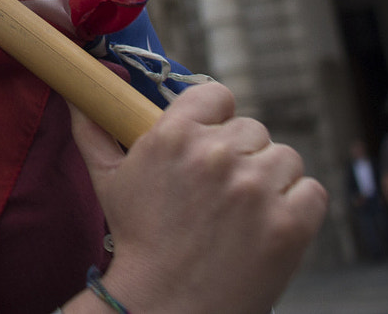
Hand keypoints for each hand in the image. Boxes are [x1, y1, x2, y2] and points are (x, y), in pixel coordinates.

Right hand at [72, 82, 327, 313]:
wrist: (167, 305)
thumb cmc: (137, 240)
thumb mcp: (107, 180)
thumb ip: (93, 131)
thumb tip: (76, 98)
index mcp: (174, 135)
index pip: (217, 96)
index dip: (216, 118)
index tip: (211, 142)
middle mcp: (218, 154)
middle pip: (252, 130)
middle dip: (241, 156)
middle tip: (221, 192)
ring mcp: (256, 189)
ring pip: (285, 158)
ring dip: (271, 180)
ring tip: (245, 212)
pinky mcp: (290, 223)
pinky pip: (312, 191)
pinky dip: (298, 207)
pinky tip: (270, 225)